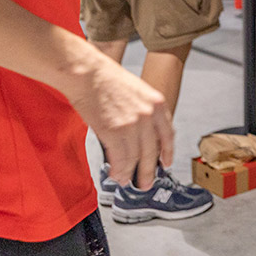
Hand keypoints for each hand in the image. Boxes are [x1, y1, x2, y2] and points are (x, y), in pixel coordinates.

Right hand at [65, 54, 173, 190]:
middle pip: (152, 151)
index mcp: (157, 103)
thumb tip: (141, 134)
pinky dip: (118, 170)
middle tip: (146, 183)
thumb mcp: (137, 90)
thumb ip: (144, 111)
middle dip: (148, 170)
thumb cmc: (106, 78)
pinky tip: (116, 175)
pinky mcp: (114, 132)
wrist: (88, 73)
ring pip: (135, 158)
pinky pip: (120, 158)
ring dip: (130, 173)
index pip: (168, 134)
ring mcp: (132, 124)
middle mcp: (148, 115)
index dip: (167, 152)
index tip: (165, 163)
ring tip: (126, 181)